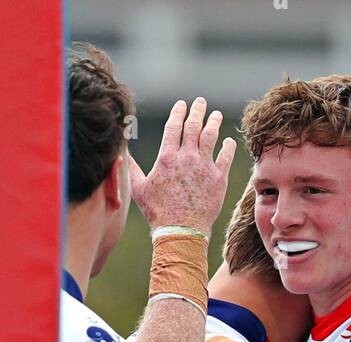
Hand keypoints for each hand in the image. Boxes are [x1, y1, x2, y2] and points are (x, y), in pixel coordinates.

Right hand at [129, 97, 236, 234]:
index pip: (174, 126)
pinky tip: (228, 141)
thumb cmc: (158, 212)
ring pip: (211, 137)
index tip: (182, 104)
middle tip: (201, 103)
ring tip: (215, 115)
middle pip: (194, 126)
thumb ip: (132, 168)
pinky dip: (227, 147)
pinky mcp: (219, 179)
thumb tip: (122, 152)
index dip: (179, 112)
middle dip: (198, 111)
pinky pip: (225, 157)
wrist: (180, 230)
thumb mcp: (139, 188)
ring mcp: (204, 167)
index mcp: (167, 157)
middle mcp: (187, 157)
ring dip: (213, 123)